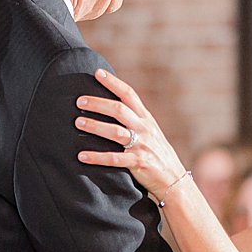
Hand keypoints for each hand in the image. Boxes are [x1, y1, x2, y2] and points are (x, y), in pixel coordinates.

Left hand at [75, 69, 187, 198]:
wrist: (174, 179)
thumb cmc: (156, 153)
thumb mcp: (149, 131)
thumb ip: (134, 118)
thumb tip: (111, 105)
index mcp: (146, 118)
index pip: (129, 94)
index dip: (113, 83)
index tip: (97, 73)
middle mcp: (144, 129)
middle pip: (119, 110)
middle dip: (98, 104)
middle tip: (79, 101)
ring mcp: (141, 146)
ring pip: (115, 132)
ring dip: (95, 126)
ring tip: (77, 122)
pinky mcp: (138, 163)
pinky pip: (114, 159)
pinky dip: (97, 157)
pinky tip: (82, 156)